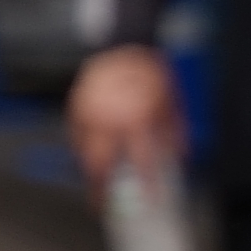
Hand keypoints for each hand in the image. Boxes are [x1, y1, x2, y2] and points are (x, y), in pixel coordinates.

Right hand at [68, 46, 179, 190]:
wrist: (126, 46)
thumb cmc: (151, 74)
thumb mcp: (173, 106)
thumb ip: (173, 136)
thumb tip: (174, 158)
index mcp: (135, 120)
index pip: (141, 162)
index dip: (145, 186)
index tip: (148, 201)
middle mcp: (107, 120)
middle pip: (97, 165)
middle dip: (99, 188)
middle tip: (102, 204)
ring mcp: (87, 114)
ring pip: (81, 153)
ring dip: (89, 170)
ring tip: (95, 184)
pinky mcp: (75, 107)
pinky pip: (75, 136)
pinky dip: (82, 149)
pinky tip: (89, 156)